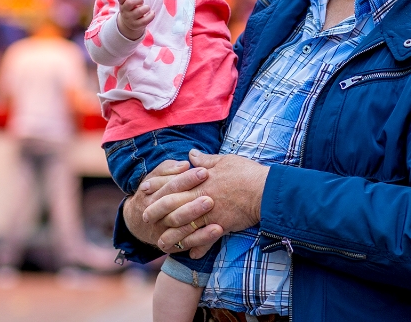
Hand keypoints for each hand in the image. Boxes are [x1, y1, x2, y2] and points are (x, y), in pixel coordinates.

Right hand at [116, 0, 153, 39]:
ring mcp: (130, 19)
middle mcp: (124, 11)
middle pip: (129, 3)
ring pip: (138, 12)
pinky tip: (151, 13)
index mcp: (122, 2)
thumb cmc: (132, 6)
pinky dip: (151, 15)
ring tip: (147, 7)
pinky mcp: (136, 25)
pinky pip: (145, 21)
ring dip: (146, 7)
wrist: (129, 23)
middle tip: (141, 0)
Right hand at [122, 159, 213, 250]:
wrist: (136, 222)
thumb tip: (185, 164)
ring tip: (214, 211)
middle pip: (172, 206)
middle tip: (210, 197)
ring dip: (196, 219)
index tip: (204, 172)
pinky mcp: (171, 244)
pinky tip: (217, 230)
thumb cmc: (151, 193)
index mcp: (151, 195)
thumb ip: (168, 169)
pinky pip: (187, 242)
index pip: (170, 185)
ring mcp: (162, 231)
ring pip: (178, 226)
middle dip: (191, 201)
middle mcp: (155, 214)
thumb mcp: (153, 178)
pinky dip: (202, 237)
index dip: (186, 179)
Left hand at [145, 150, 268, 258]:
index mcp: (199, 180)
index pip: (172, 182)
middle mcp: (200, 197)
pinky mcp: (221, 226)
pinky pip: (206, 240)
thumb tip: (191, 154)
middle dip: (156, 212)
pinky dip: (199, 248)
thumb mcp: (224, 160)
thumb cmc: (246, 173)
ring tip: (161, 244)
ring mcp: (210, 213)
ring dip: (172, 237)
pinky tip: (192, 255)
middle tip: (144, 218)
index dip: (156, 186)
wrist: (265, 191)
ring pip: (184, 228)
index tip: (144, 189)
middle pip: (172, 206)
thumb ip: (205, 160)